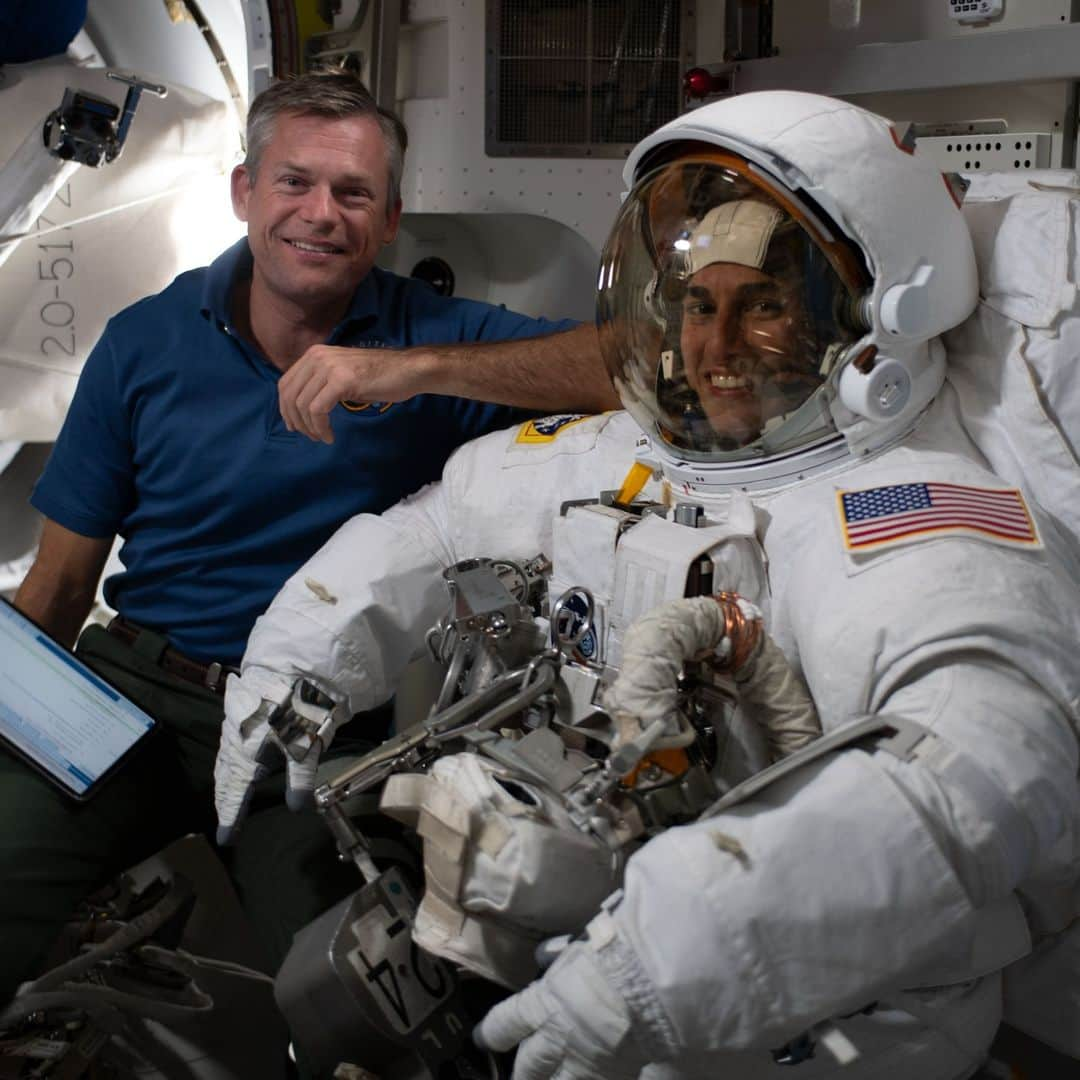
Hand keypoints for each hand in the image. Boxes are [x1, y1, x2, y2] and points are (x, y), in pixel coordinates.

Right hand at [214, 668, 349, 842]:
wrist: (292, 662)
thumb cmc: (298, 705)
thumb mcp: (306, 746)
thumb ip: (300, 779)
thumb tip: (297, 808)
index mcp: (245, 753)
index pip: (235, 793)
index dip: (231, 817)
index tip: (225, 839)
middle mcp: (234, 739)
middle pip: (225, 777)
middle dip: (225, 799)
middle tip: (223, 819)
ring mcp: (235, 722)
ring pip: (226, 757)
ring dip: (225, 778)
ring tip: (226, 794)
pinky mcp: (241, 708)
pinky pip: (230, 740)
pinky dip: (230, 756)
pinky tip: (235, 756)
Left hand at [278, 344, 427, 442]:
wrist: (408, 370)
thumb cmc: (380, 376)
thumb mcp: (342, 375)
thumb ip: (321, 383)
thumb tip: (302, 406)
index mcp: (315, 354)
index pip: (286, 383)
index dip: (285, 409)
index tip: (294, 426)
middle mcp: (318, 357)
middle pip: (290, 395)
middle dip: (296, 421)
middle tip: (310, 436)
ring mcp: (329, 367)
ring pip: (303, 404)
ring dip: (310, 427)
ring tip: (322, 437)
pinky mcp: (341, 380)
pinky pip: (318, 409)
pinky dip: (320, 427)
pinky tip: (329, 436)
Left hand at [473, 941, 645, 1079]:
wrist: (648, 981)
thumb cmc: (611, 954)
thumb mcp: (576, 946)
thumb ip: (557, 955)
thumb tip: (544, 955)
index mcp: (541, 1006)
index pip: (503, 1026)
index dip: (489, 1034)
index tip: (481, 1039)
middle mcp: (555, 1041)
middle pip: (527, 1068)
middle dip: (520, 1073)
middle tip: (515, 1075)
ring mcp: (583, 1065)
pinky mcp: (611, 1076)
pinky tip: (587, 1077)